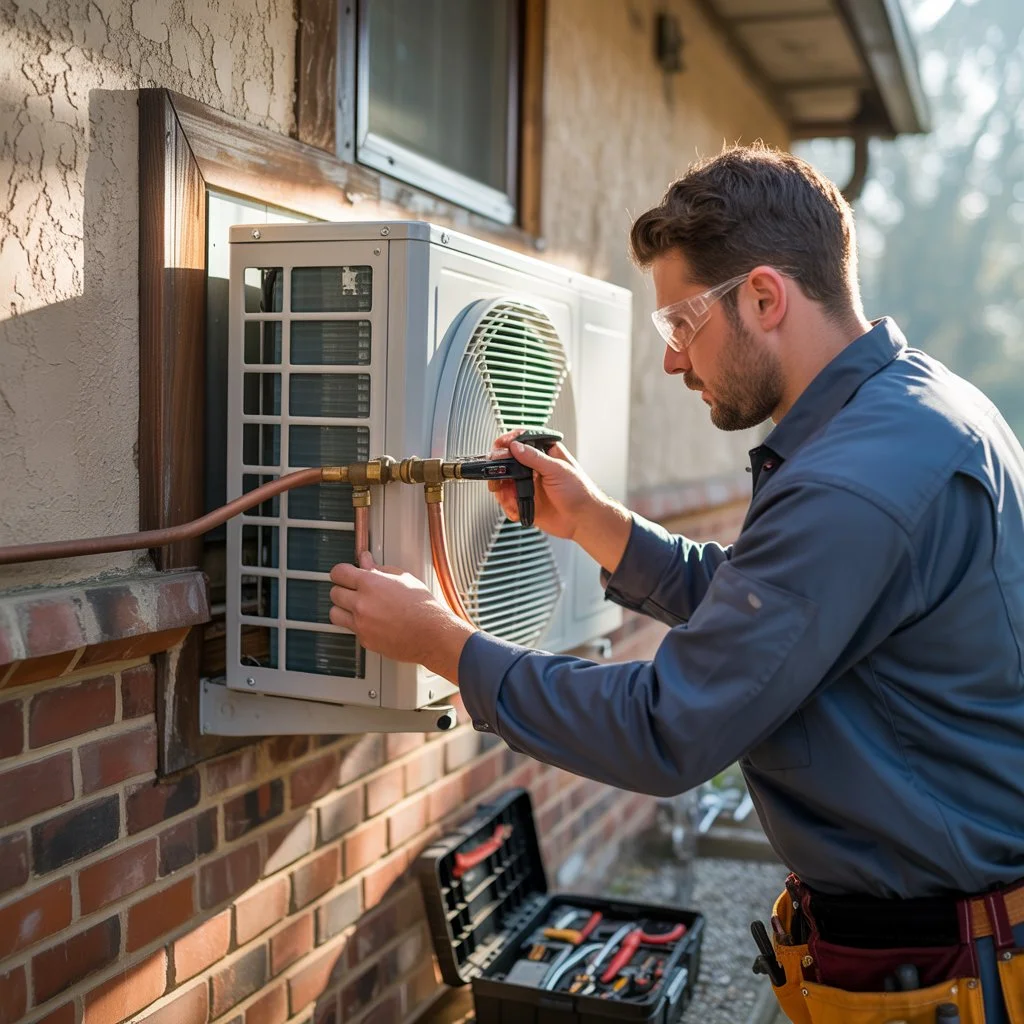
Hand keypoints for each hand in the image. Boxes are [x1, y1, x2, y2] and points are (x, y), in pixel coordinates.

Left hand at [329, 551, 475, 680]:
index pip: (338, 573)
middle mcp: (361, 604)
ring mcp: (361, 624)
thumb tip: (367, 562)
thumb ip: (380, 570)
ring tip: (356, 607)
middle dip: (342, 589)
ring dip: (342, 609)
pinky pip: (351, 630)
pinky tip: (371, 621)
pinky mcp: (365, 640)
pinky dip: (358, 625)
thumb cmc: (423, 607)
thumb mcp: (403, 579)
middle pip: (334, 593)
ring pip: (335, 614)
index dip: (341, 572)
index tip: (344, 573)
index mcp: (370, 584)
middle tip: (353, 590)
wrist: (432, 634)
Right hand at [488, 429, 632, 572]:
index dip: (508, 442)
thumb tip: (516, 446)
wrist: (583, 520)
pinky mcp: (526, 502)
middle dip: (499, 470)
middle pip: (507, 463)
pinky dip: (509, 506)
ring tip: (510, 497)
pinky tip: (517, 508)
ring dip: (503, 491)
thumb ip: (534, 458)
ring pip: (505, 484)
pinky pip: (509, 502)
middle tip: (498, 477)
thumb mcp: (557, 470)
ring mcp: (529, 486)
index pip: (521, 442)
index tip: (500, 447)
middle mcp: (535, 469)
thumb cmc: (580, 492)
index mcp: (545, 454)